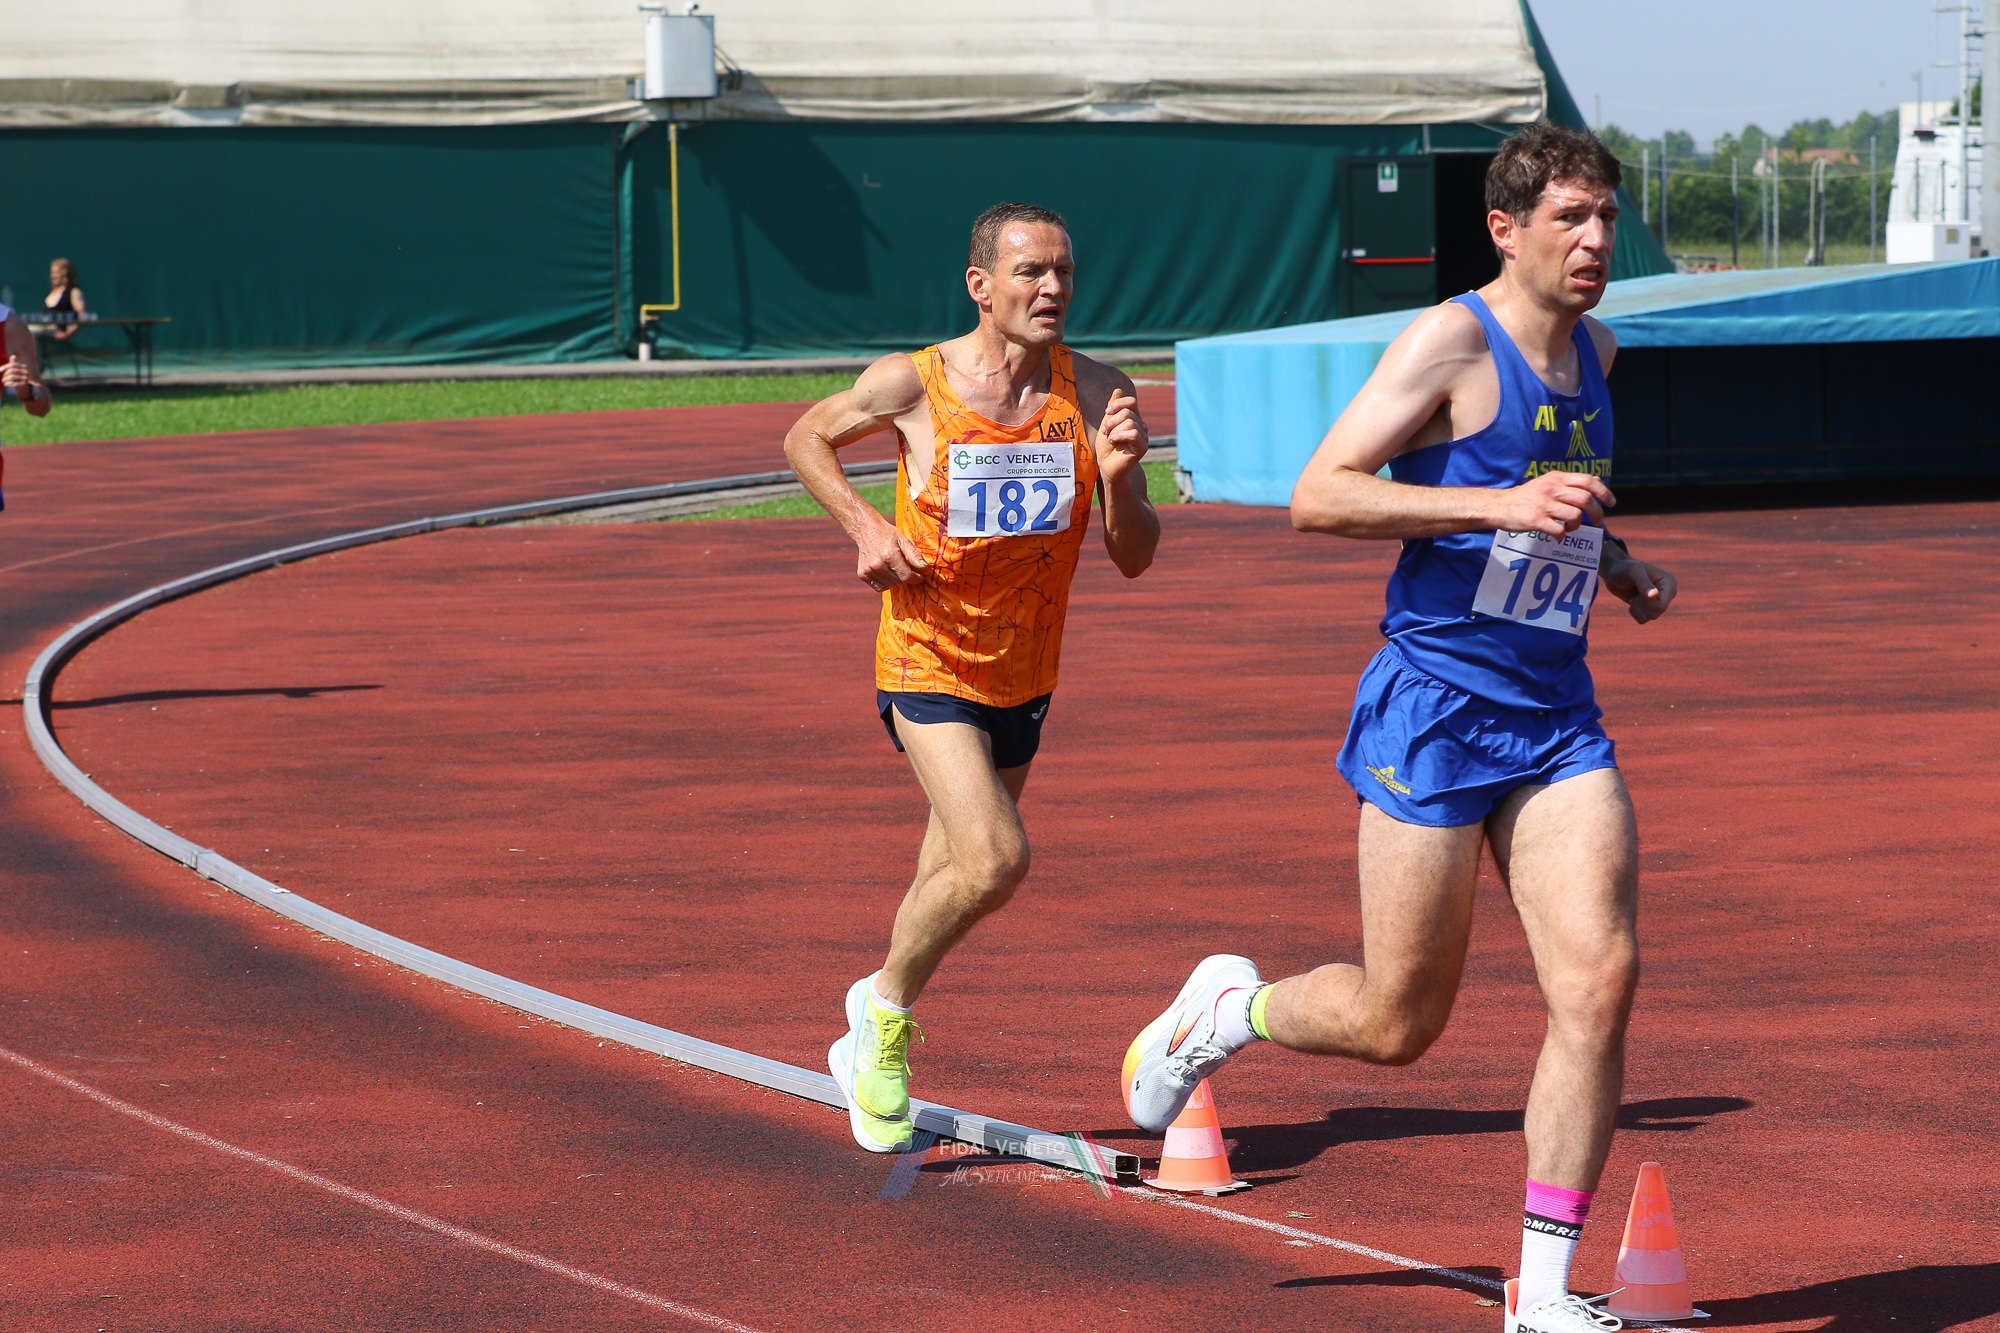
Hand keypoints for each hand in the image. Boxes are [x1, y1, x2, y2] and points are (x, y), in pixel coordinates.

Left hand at [2, 356, 29, 393]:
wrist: (22, 387)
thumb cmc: (16, 376)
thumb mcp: (14, 368)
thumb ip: (13, 362)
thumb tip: (14, 356)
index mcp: (24, 366)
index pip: (13, 364)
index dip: (5, 367)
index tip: (0, 370)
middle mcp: (27, 372)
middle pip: (12, 370)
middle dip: (5, 374)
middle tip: (3, 377)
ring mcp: (26, 378)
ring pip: (12, 377)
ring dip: (5, 379)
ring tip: (3, 381)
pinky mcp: (24, 384)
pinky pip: (14, 383)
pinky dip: (8, 384)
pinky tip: (5, 384)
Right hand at [855, 513, 928, 592]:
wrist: (866, 529)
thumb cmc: (887, 534)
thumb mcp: (903, 541)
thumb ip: (915, 556)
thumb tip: (926, 570)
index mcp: (889, 555)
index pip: (907, 576)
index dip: (916, 578)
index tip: (920, 576)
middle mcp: (877, 565)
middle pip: (899, 581)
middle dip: (906, 577)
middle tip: (906, 568)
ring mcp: (868, 570)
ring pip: (890, 585)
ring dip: (896, 580)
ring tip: (895, 567)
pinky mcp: (862, 574)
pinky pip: (879, 587)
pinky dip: (885, 583)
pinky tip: (886, 572)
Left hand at [1095, 390, 1148, 485]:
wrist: (1106, 466)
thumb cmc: (1106, 447)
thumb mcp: (1106, 424)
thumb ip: (1113, 409)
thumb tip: (1118, 390)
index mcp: (1133, 418)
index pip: (1131, 401)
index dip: (1118, 404)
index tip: (1107, 412)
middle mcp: (1140, 425)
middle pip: (1128, 412)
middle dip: (1112, 421)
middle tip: (1106, 432)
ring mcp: (1143, 436)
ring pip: (1130, 422)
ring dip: (1114, 429)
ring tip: (1110, 439)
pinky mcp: (1143, 446)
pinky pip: (1134, 433)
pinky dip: (1120, 435)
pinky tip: (1114, 441)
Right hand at [1490, 469, 1612, 536]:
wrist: (1498, 506)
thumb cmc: (1525, 497)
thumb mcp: (1547, 482)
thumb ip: (1568, 483)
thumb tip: (1596, 483)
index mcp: (1556, 478)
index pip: (1588, 481)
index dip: (1604, 492)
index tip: (1611, 503)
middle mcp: (1551, 488)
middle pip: (1585, 499)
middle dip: (1597, 513)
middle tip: (1597, 522)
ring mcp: (1543, 504)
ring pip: (1575, 515)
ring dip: (1578, 525)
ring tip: (1571, 528)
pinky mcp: (1535, 520)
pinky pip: (1559, 530)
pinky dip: (1563, 536)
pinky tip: (1558, 535)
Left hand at [1603, 555, 1675, 622]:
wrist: (1615, 573)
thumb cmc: (1625, 568)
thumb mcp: (1633, 571)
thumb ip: (1643, 583)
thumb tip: (1654, 595)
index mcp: (1669, 583)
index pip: (1661, 605)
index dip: (1646, 603)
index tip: (1638, 593)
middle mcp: (1669, 593)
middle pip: (1657, 612)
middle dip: (1640, 605)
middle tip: (1634, 595)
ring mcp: (1661, 601)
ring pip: (1651, 617)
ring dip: (1637, 609)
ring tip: (1634, 597)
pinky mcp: (1651, 608)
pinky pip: (1644, 620)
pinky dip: (1634, 613)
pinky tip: (1633, 601)